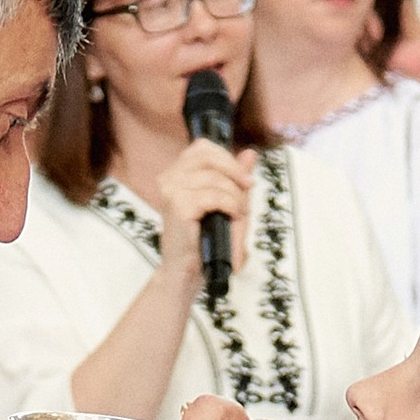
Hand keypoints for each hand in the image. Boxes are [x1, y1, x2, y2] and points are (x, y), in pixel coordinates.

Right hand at [154, 136, 255, 262]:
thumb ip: (235, 177)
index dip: (227, 158)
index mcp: (176, 173)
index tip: (244, 177)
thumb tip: (250, 153)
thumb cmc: (203, 240)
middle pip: (208, 156)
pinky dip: (231, 205)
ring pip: (215, 178)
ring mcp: (171, 191)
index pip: (203, 147)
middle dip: (234, 172)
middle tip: (248, 189)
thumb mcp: (226, 203)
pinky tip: (233, 217)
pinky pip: (215, 196)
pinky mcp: (178, 206)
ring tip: (239, 213)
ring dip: (235, 195)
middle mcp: (169, 178)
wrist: (187, 271)